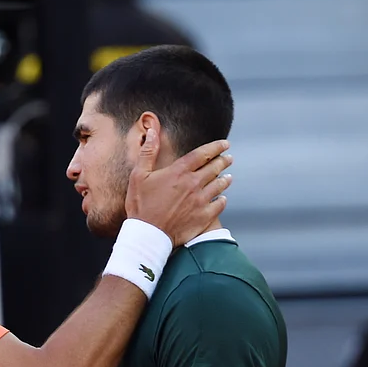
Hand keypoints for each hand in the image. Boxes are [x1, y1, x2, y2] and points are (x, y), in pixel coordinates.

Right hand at [125, 129, 231, 247]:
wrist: (148, 235)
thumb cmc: (141, 205)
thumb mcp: (138, 175)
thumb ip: (148, 152)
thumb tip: (152, 132)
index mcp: (179, 172)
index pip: (203, 154)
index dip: (216, 147)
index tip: (225, 144)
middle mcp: (194, 184)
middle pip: (214, 168)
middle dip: (223, 161)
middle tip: (229, 158)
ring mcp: (201, 201)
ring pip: (219, 186)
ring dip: (225, 180)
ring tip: (228, 177)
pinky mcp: (204, 217)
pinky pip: (219, 205)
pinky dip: (222, 200)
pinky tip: (222, 199)